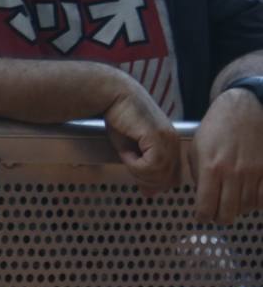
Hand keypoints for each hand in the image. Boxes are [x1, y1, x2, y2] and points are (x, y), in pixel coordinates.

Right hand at [100, 73, 179, 194]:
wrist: (113, 94)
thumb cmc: (119, 116)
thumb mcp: (131, 148)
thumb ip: (142, 168)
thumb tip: (149, 192)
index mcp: (171, 144)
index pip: (173, 177)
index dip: (156, 184)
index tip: (141, 183)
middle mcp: (173, 142)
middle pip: (169, 180)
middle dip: (147, 181)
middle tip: (129, 168)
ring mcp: (167, 140)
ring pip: (160, 174)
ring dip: (138, 171)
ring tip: (125, 157)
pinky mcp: (156, 137)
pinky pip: (151, 164)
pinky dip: (135, 164)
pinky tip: (125, 152)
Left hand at [189, 88, 262, 223]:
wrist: (245, 110)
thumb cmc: (217, 128)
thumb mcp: (197, 148)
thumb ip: (197, 174)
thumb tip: (202, 196)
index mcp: (210, 168)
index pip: (206, 206)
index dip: (202, 217)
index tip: (201, 217)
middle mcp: (232, 174)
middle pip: (228, 213)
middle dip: (219, 217)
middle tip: (216, 214)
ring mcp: (253, 173)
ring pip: (246, 207)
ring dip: (238, 208)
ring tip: (231, 201)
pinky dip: (256, 202)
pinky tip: (248, 196)